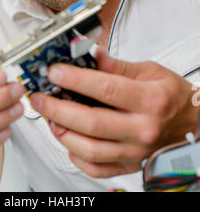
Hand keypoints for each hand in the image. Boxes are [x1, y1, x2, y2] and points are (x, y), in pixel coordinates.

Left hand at [30, 47, 199, 177]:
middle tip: (39, 97)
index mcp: (149, 100)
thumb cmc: (172, 95)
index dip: (75, 79)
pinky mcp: (130, 165)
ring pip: (90, 150)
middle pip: (91, 123)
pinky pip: (97, 169)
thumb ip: (116, 65)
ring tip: (49, 117)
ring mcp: (136, 152)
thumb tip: (90, 54)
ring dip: (62, 133)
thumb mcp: (150, 71)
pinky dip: (76, 157)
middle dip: (57, 109)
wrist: (194, 123)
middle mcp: (142, 129)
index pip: (105, 89)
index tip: (54, 72)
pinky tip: (67, 140)